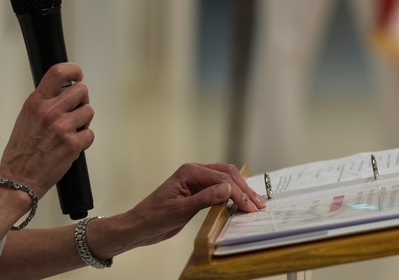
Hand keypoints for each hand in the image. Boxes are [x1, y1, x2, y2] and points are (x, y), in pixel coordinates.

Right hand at [0, 62, 93, 196]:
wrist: (18, 179)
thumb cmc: (21, 150)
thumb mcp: (26, 117)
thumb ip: (44, 102)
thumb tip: (65, 91)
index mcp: (36, 102)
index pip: (58, 72)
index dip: (73, 70)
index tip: (78, 75)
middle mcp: (49, 111)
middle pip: (82, 90)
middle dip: (81, 100)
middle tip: (74, 111)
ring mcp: (62, 128)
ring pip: (88, 111)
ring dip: (83, 121)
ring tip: (71, 131)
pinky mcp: (72, 145)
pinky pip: (90, 134)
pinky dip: (84, 140)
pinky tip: (72, 145)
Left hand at [122, 163, 266, 248]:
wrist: (140, 226)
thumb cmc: (154, 217)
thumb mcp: (180, 210)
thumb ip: (205, 198)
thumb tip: (227, 189)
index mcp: (189, 172)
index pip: (221, 179)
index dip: (238, 193)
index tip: (250, 206)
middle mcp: (194, 172)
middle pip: (226, 174)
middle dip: (243, 188)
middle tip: (258, 204)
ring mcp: (196, 181)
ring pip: (224, 180)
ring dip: (239, 190)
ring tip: (254, 202)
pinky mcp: (197, 192)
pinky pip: (218, 189)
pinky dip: (231, 195)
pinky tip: (239, 202)